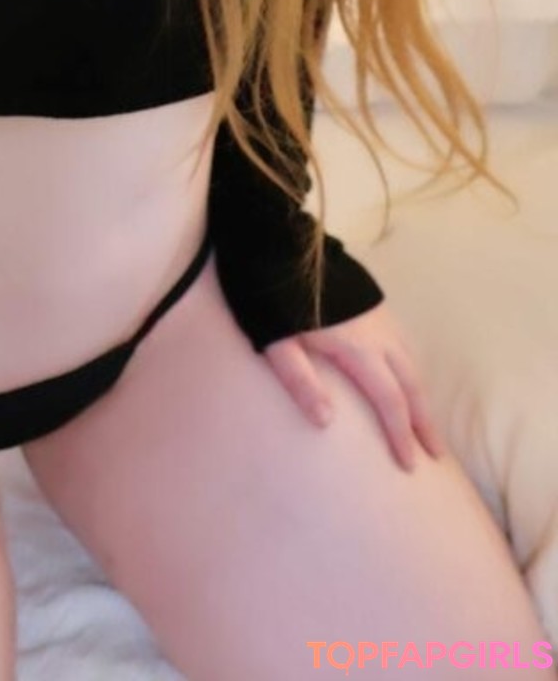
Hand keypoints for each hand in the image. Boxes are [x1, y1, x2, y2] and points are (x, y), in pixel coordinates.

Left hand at [261, 301, 446, 472]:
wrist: (278, 244)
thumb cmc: (272, 297)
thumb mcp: (276, 343)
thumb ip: (299, 382)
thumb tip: (326, 423)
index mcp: (357, 347)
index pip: (389, 401)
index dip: (401, 435)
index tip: (410, 466)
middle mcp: (378, 332)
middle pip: (412, 383)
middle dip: (425, 421)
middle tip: (438, 454)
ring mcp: (378, 314)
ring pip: (412, 360)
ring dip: (421, 393)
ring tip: (425, 422)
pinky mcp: (373, 301)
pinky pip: (403, 341)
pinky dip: (411, 366)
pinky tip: (406, 375)